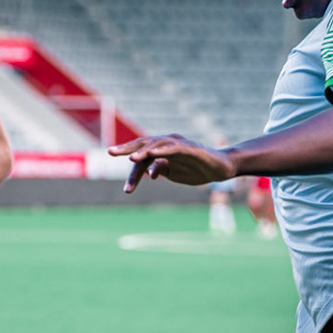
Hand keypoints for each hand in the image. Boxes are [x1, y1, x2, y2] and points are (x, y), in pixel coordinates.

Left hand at [110, 135, 237, 192]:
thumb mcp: (175, 173)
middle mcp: (167, 144)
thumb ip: (161, 170)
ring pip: (156, 144)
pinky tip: (151, 153)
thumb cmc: (197, 168)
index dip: (131, 169)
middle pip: (143, 144)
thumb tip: (149, 173)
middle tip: (110, 152)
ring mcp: (178, 144)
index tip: (126, 188)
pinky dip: (161, 149)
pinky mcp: (190, 147)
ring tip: (131, 158)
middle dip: (126, 149)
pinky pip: (173, 147)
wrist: (221, 167)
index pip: (141, 157)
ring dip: (143, 150)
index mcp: (162, 151)